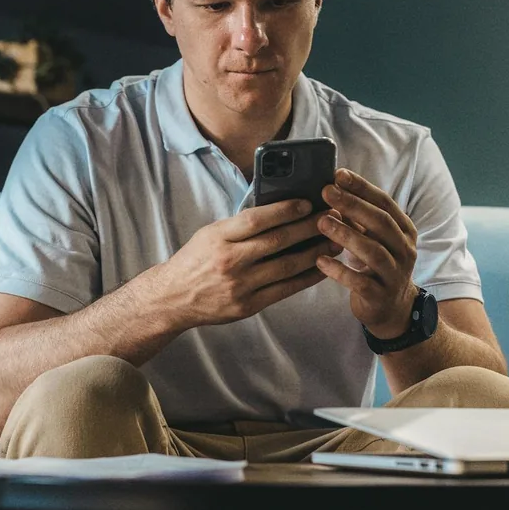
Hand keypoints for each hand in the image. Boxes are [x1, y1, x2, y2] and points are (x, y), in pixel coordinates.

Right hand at [150, 199, 340, 331]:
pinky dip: (306, 278)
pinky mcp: (247, 306)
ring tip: (335, 243)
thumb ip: (240, 225)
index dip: (285, 209)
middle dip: (309, 228)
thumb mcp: (210, 233)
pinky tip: (322, 268)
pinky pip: (284, 290)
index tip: (308, 203)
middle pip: (277, 241)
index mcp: (218, 237)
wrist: (173, 298)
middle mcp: (229, 261)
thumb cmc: (195, 260)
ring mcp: (240, 285)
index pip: (256, 219)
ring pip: (286, 266)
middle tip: (332, 219)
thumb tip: (279, 210)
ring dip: (315, 254)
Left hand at [315, 168, 419, 338]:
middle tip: (326, 192)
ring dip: (346, 234)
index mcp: (404, 230)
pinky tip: (320, 260)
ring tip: (321, 222)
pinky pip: (360, 282)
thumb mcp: (372, 238)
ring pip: (373, 251)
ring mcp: (395, 274)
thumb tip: (332, 188)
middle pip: (381, 223)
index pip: (385, 202)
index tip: (339, 174)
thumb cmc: (377, 266)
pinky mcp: (380, 296)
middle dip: (353, 204)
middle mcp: (404, 250)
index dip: (362, 187)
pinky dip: (339, 270)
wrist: (392, 310)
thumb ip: (357, 218)